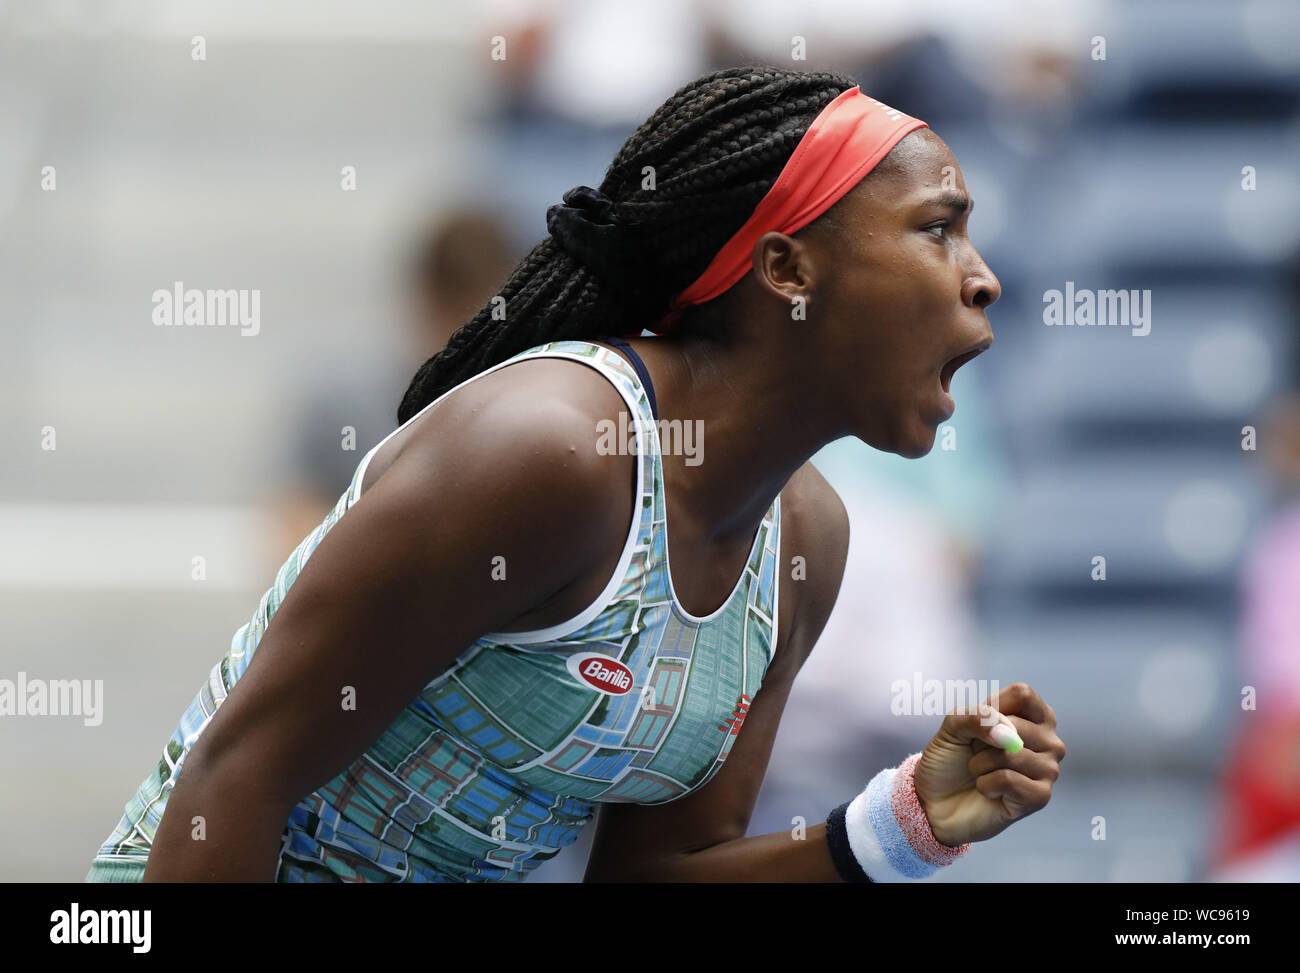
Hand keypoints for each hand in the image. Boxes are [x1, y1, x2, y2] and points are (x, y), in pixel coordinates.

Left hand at [912, 682, 1065, 845]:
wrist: (936, 802)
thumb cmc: (950, 760)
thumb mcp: (954, 725)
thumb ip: (977, 716)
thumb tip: (1008, 735)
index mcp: (1035, 717)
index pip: (1022, 694)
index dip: (990, 707)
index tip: (978, 725)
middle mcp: (1050, 741)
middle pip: (1015, 725)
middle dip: (981, 741)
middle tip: (977, 755)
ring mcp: (1049, 770)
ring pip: (1010, 754)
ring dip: (980, 764)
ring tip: (980, 774)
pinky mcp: (1040, 797)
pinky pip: (1008, 779)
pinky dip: (985, 784)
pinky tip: (987, 792)